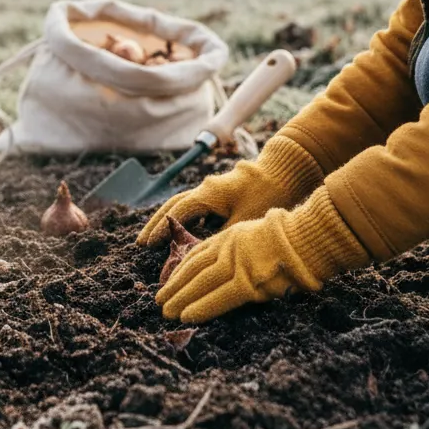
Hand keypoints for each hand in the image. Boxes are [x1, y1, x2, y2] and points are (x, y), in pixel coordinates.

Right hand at [138, 135, 323, 245]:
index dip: (161, 229)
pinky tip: (183, 231)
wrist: (286, 170)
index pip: (177, 212)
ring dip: (167, 219)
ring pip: (182, 204)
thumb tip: (201, 258)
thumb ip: (221, 239)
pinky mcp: (221, 193)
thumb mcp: (246, 222)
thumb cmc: (268, 195)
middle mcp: (206, 189)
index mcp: (208, 194)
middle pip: (172, 205)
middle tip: (141, 242)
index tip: (147, 245)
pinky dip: (183, 217)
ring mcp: (212, 189)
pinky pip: (194, 205)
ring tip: (154, 237)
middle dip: (156, 224)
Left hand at [156, 187, 369, 323]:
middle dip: (174, 286)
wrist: (308, 238)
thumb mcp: (253, 233)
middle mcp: (228, 249)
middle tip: (159, 300)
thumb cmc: (288, 239)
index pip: (196, 255)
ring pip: (200, 283)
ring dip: (181, 299)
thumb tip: (222, 264)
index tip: (167, 282)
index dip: (179, 271)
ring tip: (166, 312)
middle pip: (193, 270)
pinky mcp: (249, 282)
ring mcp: (237, 265)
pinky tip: (187, 316)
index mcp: (229, 237)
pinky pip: (220, 298)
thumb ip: (235, 247)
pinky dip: (201, 307)